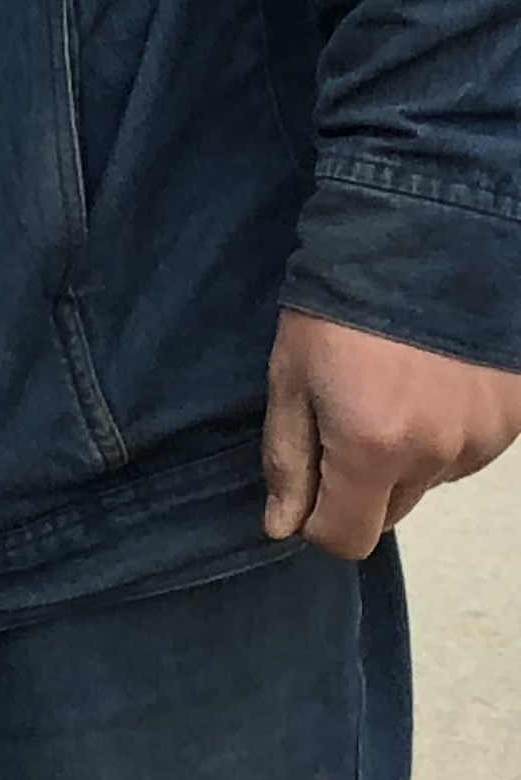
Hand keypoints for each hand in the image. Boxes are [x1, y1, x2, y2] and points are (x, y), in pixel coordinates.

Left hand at [260, 309, 520, 558]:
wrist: (422, 242)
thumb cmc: (337, 310)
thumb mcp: (290, 378)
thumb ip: (288, 460)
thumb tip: (282, 528)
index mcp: (373, 449)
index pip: (348, 538)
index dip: (317, 521)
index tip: (307, 484)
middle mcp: (438, 456)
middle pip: (391, 511)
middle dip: (360, 484)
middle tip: (345, 417)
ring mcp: (485, 438)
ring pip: (431, 480)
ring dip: (407, 456)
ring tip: (392, 388)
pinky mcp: (516, 416)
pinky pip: (470, 450)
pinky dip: (446, 432)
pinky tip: (432, 382)